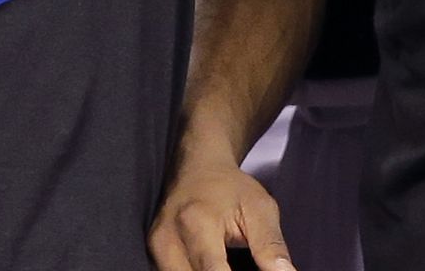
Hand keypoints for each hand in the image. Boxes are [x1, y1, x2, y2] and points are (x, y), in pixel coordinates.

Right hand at [148, 151, 293, 270]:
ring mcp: (156, 247)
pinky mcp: (152, 252)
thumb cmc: (231, 186)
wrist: (197, 164)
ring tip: (230, 267)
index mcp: (196, 223)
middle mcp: (168, 238)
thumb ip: (271, 247)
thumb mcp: (259, 208)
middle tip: (243, 268)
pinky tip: (216, 268)